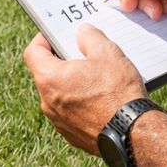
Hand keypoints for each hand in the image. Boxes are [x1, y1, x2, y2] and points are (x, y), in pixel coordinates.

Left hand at [22, 24, 147, 154]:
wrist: (133, 133)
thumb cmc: (118, 92)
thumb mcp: (107, 53)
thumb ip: (89, 36)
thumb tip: (82, 32)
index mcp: (50, 79)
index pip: (33, 52)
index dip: (43, 39)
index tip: (55, 35)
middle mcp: (48, 102)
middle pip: (47, 73)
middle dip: (62, 61)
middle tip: (82, 53)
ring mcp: (59, 121)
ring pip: (59, 94)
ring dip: (72, 83)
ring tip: (96, 76)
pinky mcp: (72, 134)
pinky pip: (70, 112)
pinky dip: (80, 103)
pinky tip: (100, 98)